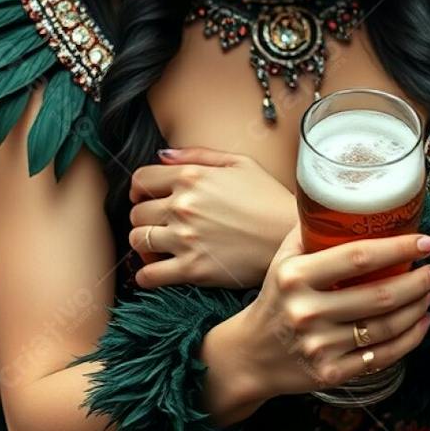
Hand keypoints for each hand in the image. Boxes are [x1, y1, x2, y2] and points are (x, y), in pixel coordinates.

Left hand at [127, 146, 297, 289]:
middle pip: (136, 213)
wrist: (293, 237)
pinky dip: (146, 276)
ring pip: (138, 241)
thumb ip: (198, 155)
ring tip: (159, 249)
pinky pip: (149, 275)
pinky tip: (156, 272)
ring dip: (144, 246)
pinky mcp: (192, 269)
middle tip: (158, 227)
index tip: (145, 199)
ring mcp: (185, 238)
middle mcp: (183, 205)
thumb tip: (162, 154)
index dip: (139, 190)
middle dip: (144, 219)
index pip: (141, 180)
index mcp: (191, 177)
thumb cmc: (270, 199)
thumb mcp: (240, 163)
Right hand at [238, 225, 429, 399]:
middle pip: (379, 295)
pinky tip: (422, 323)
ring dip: (417, 308)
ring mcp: (319, 346)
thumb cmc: (275, 300)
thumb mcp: (282, 262)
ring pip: (386, 327)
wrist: (251, 355)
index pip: (357, 257)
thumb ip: (310, 234)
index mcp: (296, 277)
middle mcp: (306, 311)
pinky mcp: (330, 374)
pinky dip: (410, 339)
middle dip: (417, 281)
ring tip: (429, 293)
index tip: (426, 242)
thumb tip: (346, 203)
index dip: (398, 248)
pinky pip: (382, 357)